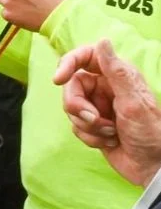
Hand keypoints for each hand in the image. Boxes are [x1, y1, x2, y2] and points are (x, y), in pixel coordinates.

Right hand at [53, 40, 160, 186]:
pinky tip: (109, 141)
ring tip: (110, 133)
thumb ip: (116, 71)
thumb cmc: (150, 133)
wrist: (152, 167)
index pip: (84, 58)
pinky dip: (90, 136)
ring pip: (71, 109)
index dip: (67, 64)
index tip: (58, 79)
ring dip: (88, 125)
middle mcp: (105, 88)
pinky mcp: (93, 125)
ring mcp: (98, 106)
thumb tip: (103, 41)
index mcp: (116, 76)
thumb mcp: (133, 101)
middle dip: (78, 107)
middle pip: (72, 88)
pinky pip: (76, 126)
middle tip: (94, 119)